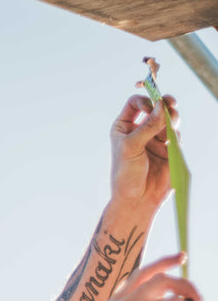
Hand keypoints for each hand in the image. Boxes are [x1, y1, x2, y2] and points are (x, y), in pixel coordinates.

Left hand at [110, 94, 178, 210]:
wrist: (137, 199)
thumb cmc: (126, 174)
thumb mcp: (131, 147)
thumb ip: (147, 126)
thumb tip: (161, 106)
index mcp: (124, 127)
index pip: (135, 103)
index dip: (145, 101)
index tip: (151, 108)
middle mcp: (139, 130)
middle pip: (156, 108)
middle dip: (164, 105)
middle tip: (171, 104)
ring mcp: (154, 139)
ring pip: (168, 119)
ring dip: (172, 119)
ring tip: (171, 126)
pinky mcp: (167, 149)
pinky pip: (175, 134)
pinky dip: (176, 134)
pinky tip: (172, 142)